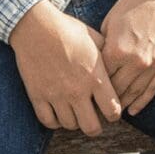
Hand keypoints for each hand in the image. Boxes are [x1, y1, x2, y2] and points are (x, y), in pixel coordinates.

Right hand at [8, 0, 122, 135]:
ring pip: (70, 125)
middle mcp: (77, 91)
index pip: (113, 111)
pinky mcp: (38, 96)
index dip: (115, 114)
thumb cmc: (67, 29)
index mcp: (95, 77)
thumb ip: (108, 58)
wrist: (36, 25)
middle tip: (93, 116)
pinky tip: (58, 111)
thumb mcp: (94, 39)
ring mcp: (56, 96)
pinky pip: (48, 122)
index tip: (110, 108)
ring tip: (75, 110)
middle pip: (92, 128)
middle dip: (96, 125)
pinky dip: (55, 121)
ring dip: (74, 120)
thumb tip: (118, 68)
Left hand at [99, 0, 154, 114]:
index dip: (92, 90)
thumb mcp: (108, 25)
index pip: (101, 80)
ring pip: (134, 95)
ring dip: (123, 104)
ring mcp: (152, 65)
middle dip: (106, 101)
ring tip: (112, 113)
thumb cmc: (130, 7)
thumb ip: (102, 49)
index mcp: (117, 50)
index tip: (85, 97)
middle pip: (116, 91)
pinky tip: (133, 110)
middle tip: (95, 110)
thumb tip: (93, 70)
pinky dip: (141, 103)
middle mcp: (135, 61)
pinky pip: (152, 91)